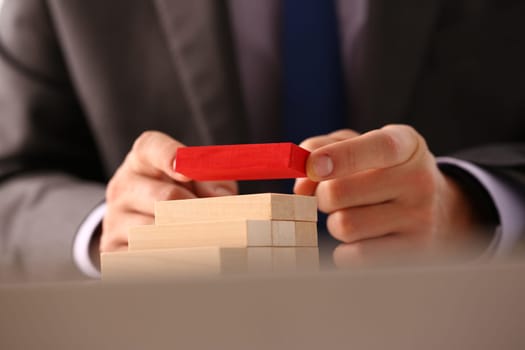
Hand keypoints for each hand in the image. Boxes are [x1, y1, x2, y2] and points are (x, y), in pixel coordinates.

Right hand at [100, 131, 237, 251]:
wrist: (141, 220)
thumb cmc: (180, 191)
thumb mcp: (198, 178)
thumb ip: (214, 179)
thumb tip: (222, 199)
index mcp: (143, 159)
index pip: (151, 148)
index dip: (169, 156)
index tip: (186, 172)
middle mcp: (124, 185)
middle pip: (164, 197)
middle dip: (197, 211)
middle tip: (220, 223)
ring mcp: (115, 218)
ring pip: (156, 231)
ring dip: (187, 239)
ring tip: (207, 242)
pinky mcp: (112, 248)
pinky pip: (143, 256)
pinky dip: (169, 259)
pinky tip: (185, 258)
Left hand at [295, 125, 487, 255]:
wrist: (438, 210)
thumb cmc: (383, 173)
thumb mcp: (360, 146)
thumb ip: (321, 149)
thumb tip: (301, 183)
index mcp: (406, 145)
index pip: (378, 147)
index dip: (340, 156)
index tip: (312, 167)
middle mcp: (419, 180)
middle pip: (340, 192)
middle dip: (323, 196)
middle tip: (331, 197)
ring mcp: (420, 219)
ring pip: (345, 226)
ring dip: (335, 224)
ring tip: (352, 217)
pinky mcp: (414, 254)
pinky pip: (355, 257)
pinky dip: (345, 251)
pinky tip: (360, 240)